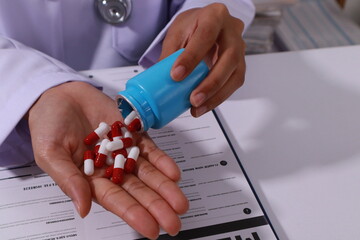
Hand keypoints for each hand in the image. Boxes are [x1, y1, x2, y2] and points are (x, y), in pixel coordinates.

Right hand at [28, 81, 188, 238]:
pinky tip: (174, 173)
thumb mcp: (50, 153)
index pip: (116, 201)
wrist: (60, 95)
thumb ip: (68, 180)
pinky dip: (162, 161)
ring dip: (165, 187)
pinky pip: (150, 150)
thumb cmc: (49, 124)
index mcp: (90, 179)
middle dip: (156, 206)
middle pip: (137, 191)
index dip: (134, 214)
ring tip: (180, 202)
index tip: (151, 229)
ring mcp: (124, 152)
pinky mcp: (133, 134)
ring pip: (148, 173)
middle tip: (173, 221)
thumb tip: (82, 209)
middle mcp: (111, 169)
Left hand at [159, 3, 245, 116]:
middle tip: (194, 99)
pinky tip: (205, 105)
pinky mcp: (240, 65)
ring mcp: (240, 48)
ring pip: (235, 75)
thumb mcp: (177, 33)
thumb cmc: (193, 26)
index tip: (176, 75)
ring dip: (217, 95)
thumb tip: (161, 82)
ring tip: (198, 108)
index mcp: (215, 16)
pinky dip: (219, 97)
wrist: (207, 24)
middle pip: (228, 58)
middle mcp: (232, 31)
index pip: (205, 36)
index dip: (191, 57)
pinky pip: (234, 83)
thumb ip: (171, 54)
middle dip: (210, 83)